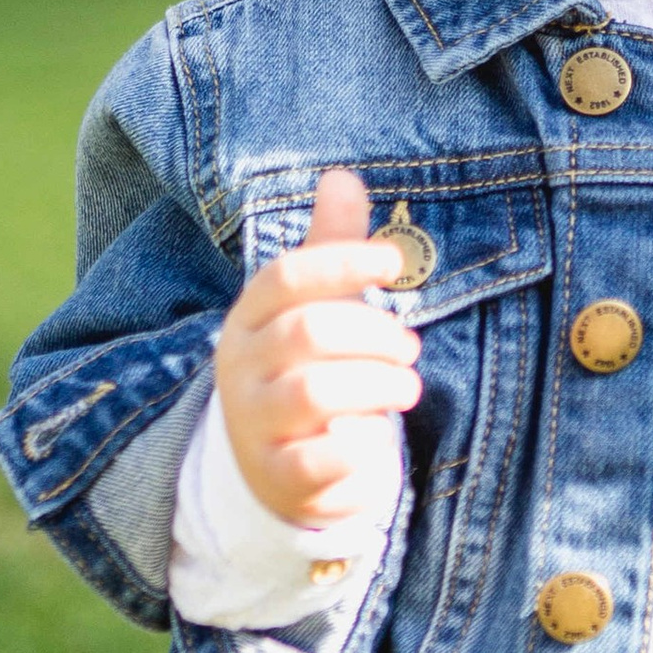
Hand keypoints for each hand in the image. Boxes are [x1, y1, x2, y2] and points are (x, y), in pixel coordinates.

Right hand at [213, 167, 420, 529]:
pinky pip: (318, 460)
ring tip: (406, 388)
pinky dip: (358, 448)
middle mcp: (242, 368)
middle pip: (308, 332)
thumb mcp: (312, 308)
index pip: (285, 277)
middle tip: (410, 348)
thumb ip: (330, 248)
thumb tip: (341, 175)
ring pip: (315, 393)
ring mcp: (255, 425)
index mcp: (249, 319)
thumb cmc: (303, 369)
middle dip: (374, 334)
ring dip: (378, 385)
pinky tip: (375, 440)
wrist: (271, 470)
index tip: (392, 261)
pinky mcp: (279, 477)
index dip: (341, 261)